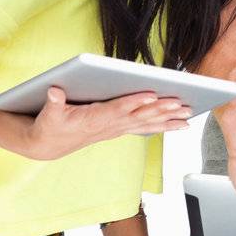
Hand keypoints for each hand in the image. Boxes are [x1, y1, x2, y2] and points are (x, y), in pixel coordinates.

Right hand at [19, 87, 189, 161]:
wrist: (47, 145)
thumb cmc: (49, 125)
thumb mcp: (47, 113)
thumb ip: (52, 102)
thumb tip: (54, 90)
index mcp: (93, 119)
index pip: (117, 109)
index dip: (134, 102)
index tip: (151, 94)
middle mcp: (108, 126)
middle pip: (138, 117)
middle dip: (161, 110)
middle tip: (181, 104)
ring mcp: (115, 129)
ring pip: (146, 124)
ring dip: (168, 119)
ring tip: (188, 115)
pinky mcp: (118, 129)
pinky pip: (144, 128)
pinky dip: (163, 125)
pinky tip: (178, 123)